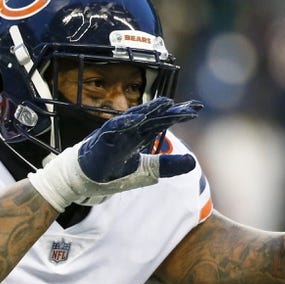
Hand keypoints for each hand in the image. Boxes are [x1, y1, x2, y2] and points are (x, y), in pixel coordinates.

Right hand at [28, 97, 200, 211]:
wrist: (87, 180)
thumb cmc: (114, 171)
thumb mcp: (147, 171)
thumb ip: (167, 165)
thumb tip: (193, 162)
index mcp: (141, 134)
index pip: (163, 121)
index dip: (179, 114)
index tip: (197, 109)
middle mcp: (130, 129)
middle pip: (154, 116)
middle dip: (172, 110)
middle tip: (192, 106)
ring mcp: (116, 132)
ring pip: (135, 117)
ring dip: (150, 109)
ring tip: (167, 103)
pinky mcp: (102, 139)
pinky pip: (114, 128)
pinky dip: (125, 122)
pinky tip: (138, 118)